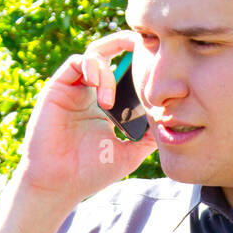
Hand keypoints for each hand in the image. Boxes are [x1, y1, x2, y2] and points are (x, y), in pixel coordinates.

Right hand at [16, 31, 156, 205]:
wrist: (58, 184)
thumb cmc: (90, 172)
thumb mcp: (130, 152)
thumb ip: (149, 136)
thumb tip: (173, 122)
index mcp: (108, 104)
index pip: (127, 73)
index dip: (142, 65)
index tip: (160, 70)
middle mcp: (91, 92)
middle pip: (113, 54)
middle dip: (131, 47)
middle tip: (148, 53)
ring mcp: (75, 88)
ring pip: (97, 54)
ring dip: (110, 72)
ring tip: (109, 103)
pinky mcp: (58, 88)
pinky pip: (78, 62)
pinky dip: (93, 68)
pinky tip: (99, 92)